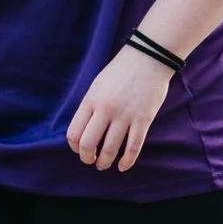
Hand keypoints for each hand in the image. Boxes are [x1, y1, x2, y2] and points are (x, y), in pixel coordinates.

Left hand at [67, 46, 172, 172]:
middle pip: (88, 144)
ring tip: (105, 165)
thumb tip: (83, 133)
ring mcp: (125, 115)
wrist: (148, 58)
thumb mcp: (97, 87)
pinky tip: (123, 166)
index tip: (80, 150)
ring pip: (110, 150)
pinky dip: (127, 161)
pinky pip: (133, 147)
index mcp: (91, 100)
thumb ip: (90, 108)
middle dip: (87, 158)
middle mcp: (105, 109)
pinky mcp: (143, 119)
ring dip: (105, 162)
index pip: (74, 133)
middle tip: (91, 161)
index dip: (74, 147)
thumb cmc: (121, 72)